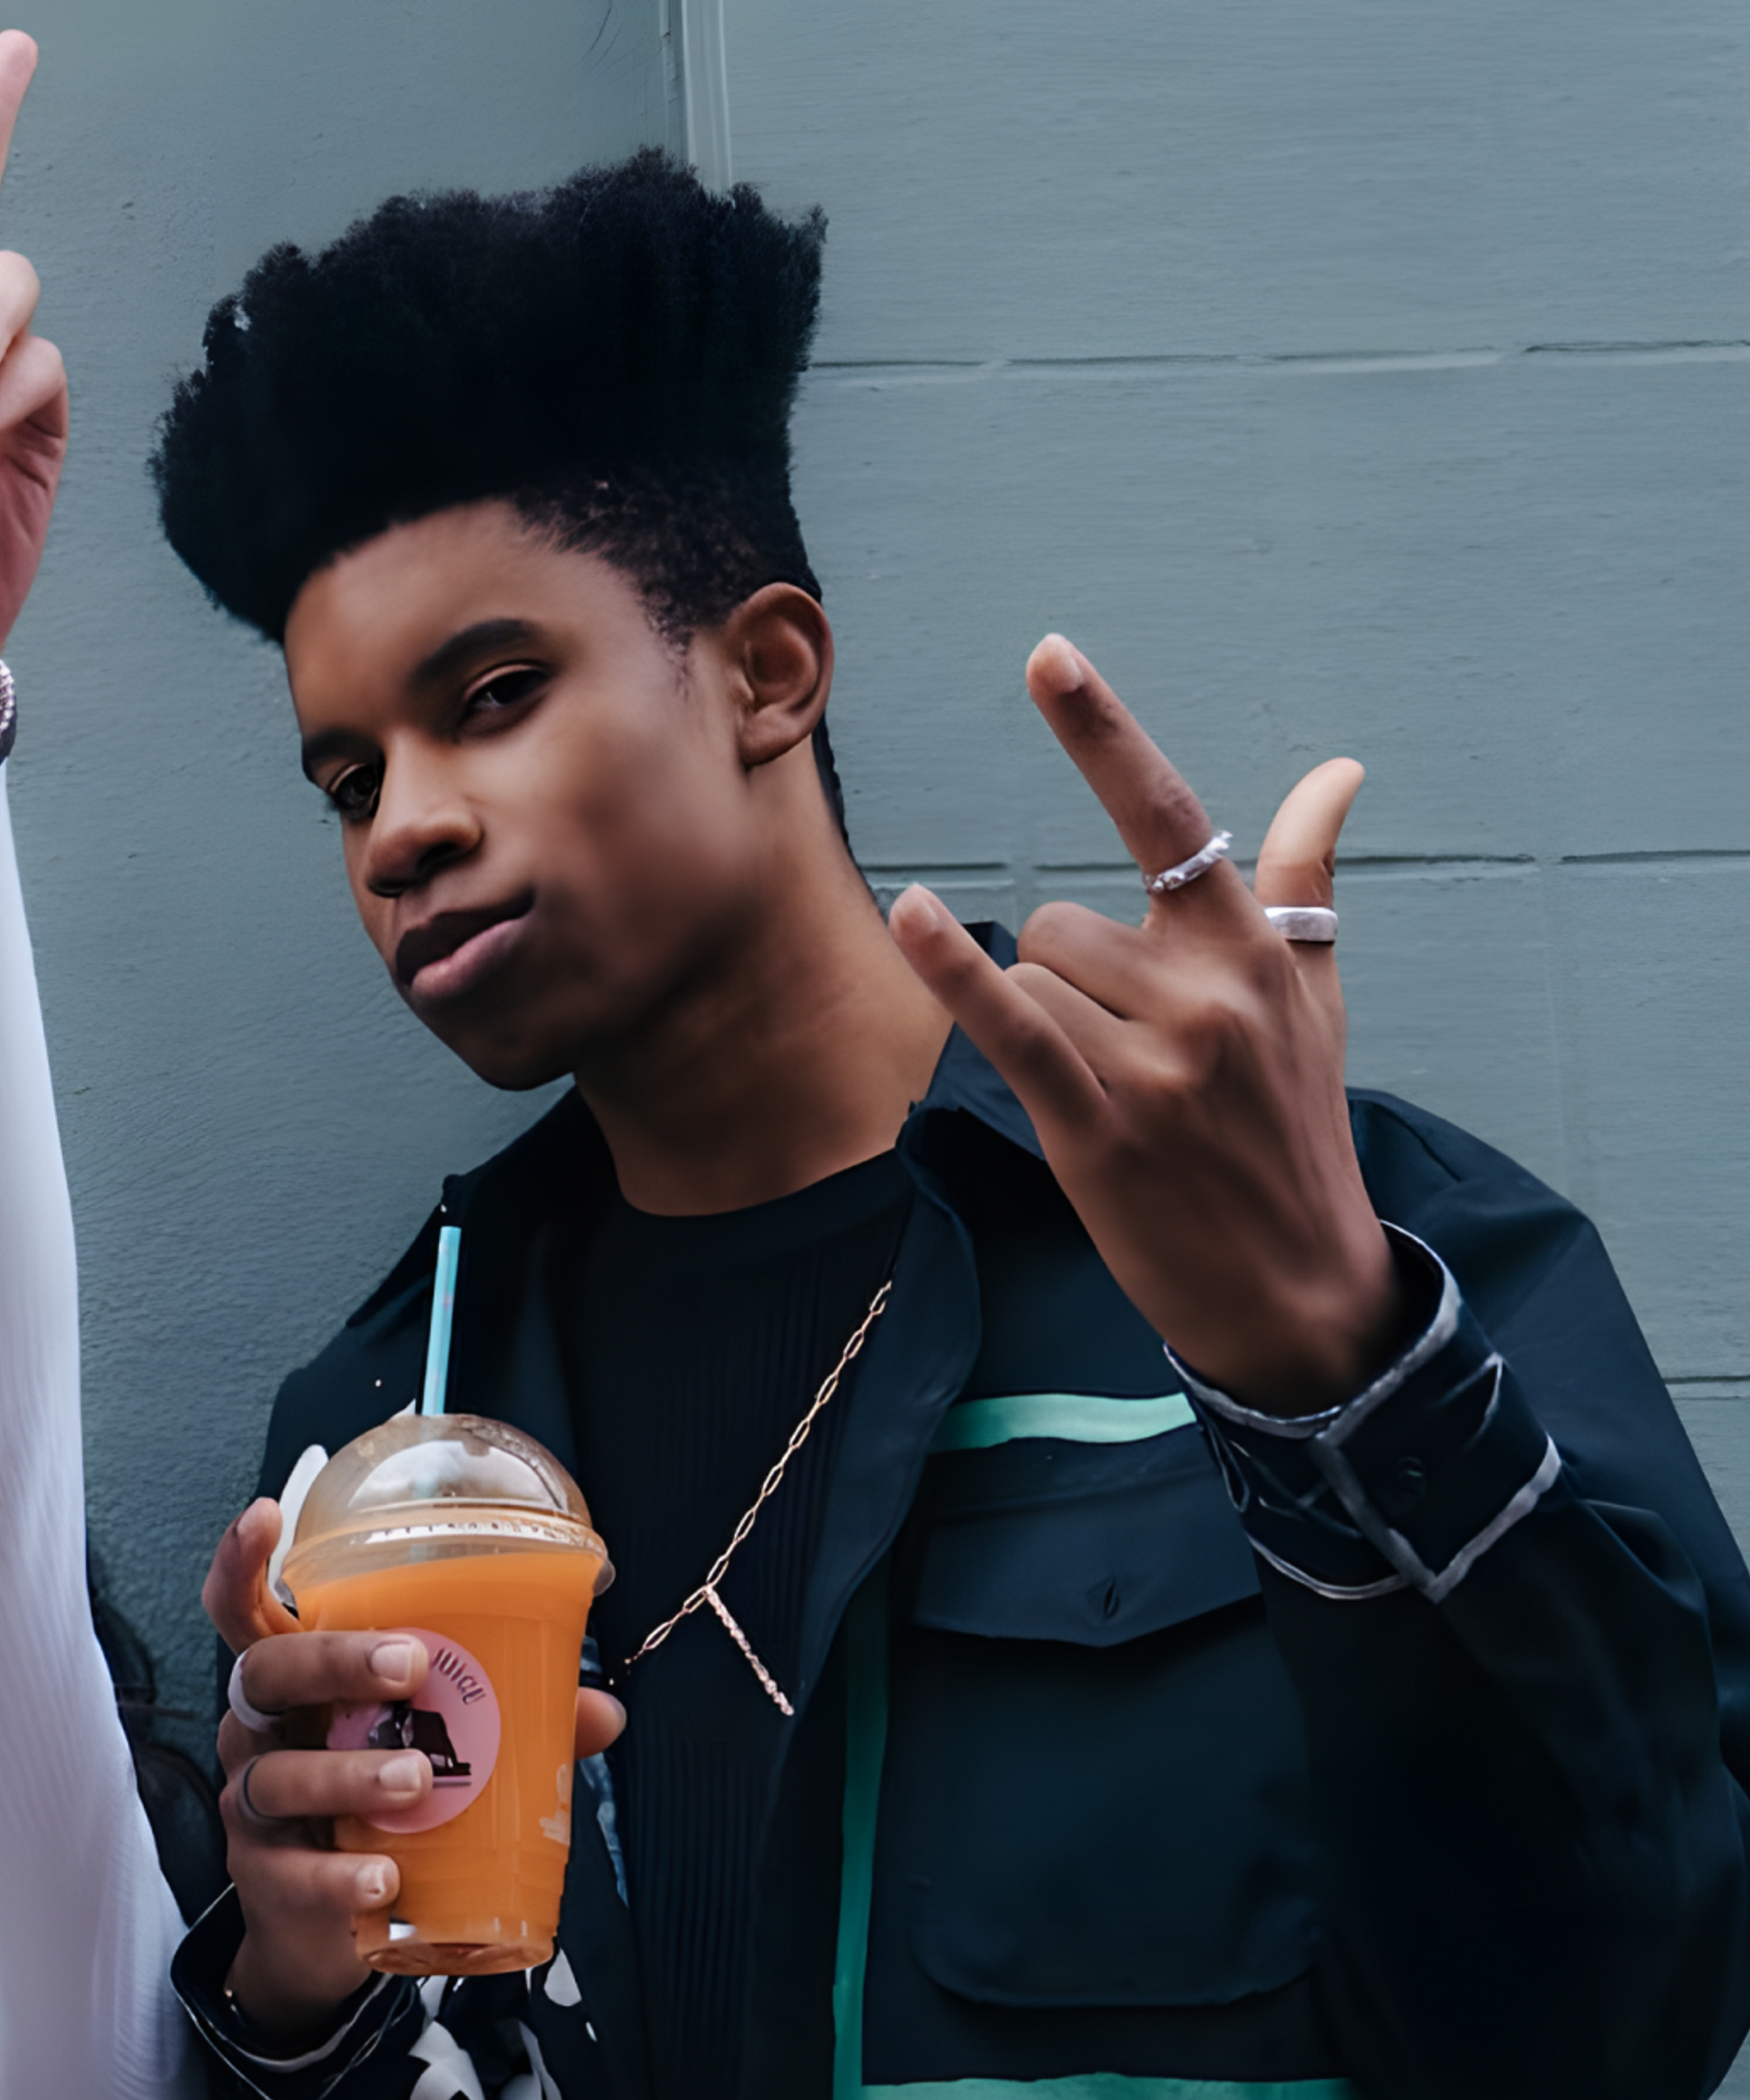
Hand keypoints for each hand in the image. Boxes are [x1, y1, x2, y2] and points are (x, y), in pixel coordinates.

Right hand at [204, 1501, 624, 2041]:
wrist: (329, 1937)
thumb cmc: (379, 1817)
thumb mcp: (438, 1759)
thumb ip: (512, 1728)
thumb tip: (602, 1710)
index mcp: (300, 1689)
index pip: (246, 1612)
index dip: (243, 1563)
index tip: (266, 1515)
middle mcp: (260, 1735)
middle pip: (263, 1675)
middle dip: (333, 1661)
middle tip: (410, 1665)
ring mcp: (255, 1808)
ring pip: (277, 1776)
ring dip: (349, 1773)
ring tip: (416, 1783)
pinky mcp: (264, 1880)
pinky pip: (292, 1872)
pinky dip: (339, 1875)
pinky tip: (385, 1877)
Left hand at [889, 638, 1396, 1411]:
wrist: (1301, 1288)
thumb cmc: (1295, 1137)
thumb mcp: (1317, 1002)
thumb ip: (1303, 883)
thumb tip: (1339, 770)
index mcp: (1253, 952)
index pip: (1170, 815)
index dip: (1101, 733)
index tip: (1045, 657)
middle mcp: (1209, 993)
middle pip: (1062, 926)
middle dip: (1066, 985)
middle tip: (1123, 1062)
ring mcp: (1158, 1061)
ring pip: (1035, 979)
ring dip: (1044, 1030)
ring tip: (1111, 1098)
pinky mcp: (1104, 1127)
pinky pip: (1015, 1027)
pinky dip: (958, 974)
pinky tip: (914, 917)